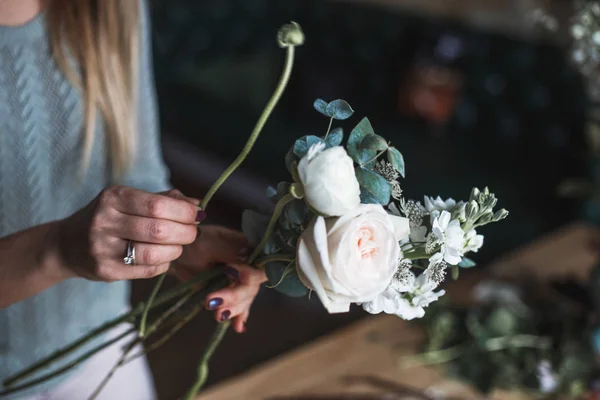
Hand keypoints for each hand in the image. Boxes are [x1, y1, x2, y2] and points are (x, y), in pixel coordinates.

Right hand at [58, 186, 201, 281]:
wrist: (68, 244)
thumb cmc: (110, 217)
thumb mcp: (129, 200)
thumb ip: (164, 199)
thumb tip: (198, 204)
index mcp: (113, 197)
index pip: (157, 205)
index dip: (184, 212)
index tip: (198, 215)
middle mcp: (105, 221)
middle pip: (159, 230)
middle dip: (185, 232)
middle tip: (194, 232)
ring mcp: (102, 248)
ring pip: (154, 253)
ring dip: (176, 250)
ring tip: (179, 245)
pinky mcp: (106, 271)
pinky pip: (147, 270)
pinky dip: (164, 263)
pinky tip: (164, 256)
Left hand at [171, 225, 266, 332]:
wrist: (180, 254)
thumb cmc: (194, 242)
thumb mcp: (209, 244)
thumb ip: (229, 251)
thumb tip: (245, 261)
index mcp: (248, 249)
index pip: (260, 265)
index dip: (250, 273)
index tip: (229, 273)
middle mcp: (249, 266)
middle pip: (252, 286)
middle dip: (235, 296)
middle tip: (212, 302)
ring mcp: (240, 281)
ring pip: (245, 299)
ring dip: (234, 309)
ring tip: (218, 315)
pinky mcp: (230, 293)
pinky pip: (240, 306)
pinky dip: (240, 316)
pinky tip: (238, 326)